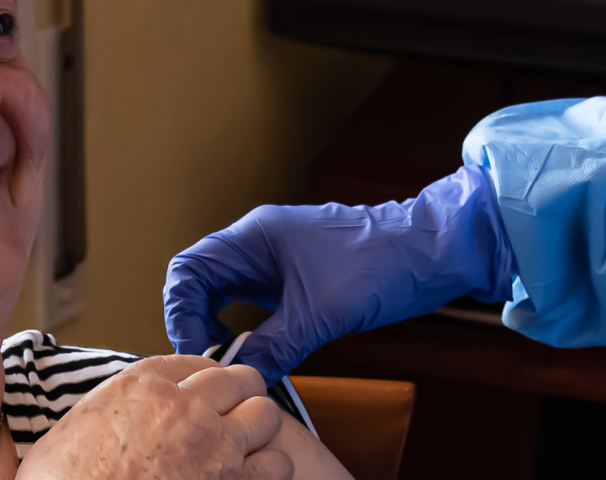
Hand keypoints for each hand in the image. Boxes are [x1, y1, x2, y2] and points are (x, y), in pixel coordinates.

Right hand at [16, 356, 292, 479]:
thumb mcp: (78, 425)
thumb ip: (116, 406)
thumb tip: (127, 414)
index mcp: (141, 386)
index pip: (192, 362)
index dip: (203, 378)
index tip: (204, 390)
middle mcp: (183, 407)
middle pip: (239, 379)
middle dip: (239, 395)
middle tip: (234, 412)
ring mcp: (214, 447)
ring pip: (266, 415)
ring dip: (258, 430)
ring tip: (247, 444)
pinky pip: (278, 463)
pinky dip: (269, 468)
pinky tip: (253, 475)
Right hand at [164, 165, 514, 383]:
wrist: (430, 251)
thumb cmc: (378, 265)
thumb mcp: (319, 315)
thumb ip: (273, 346)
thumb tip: (242, 374)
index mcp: (253, 237)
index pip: (189, 269)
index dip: (181, 311)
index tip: (197, 348)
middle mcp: (255, 242)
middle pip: (199, 280)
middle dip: (195, 320)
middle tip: (208, 358)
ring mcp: (273, 257)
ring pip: (223, 291)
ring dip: (217, 323)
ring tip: (227, 357)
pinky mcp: (291, 274)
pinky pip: (250, 298)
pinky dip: (243, 324)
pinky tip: (253, 347)